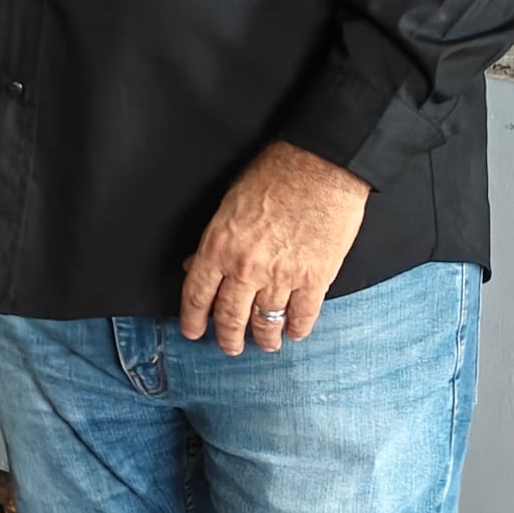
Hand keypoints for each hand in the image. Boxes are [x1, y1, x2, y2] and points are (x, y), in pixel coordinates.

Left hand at [179, 141, 369, 354]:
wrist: (321, 165)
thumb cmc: (274, 175)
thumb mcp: (229, 205)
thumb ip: (213, 242)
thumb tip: (197, 265)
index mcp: (219, 247)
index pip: (197, 295)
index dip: (193, 319)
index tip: (194, 332)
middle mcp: (246, 268)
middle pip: (230, 317)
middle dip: (227, 338)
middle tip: (229, 347)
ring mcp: (281, 276)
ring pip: (266, 322)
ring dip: (264, 338)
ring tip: (265, 344)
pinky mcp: (315, 278)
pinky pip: (303, 315)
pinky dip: (297, 328)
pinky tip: (295, 332)